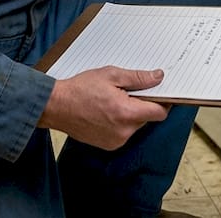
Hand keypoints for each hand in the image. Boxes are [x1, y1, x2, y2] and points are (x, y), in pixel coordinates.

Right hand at [38, 66, 170, 149]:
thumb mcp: (111, 75)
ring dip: (130, 113)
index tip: (161, 93)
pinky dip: (120, 122)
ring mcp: (116, 141)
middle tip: (127, 91)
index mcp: (126, 113)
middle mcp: (124, 131)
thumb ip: (138, 78)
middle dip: (142, 104)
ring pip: (135, 125)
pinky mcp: (108, 145)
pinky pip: (123, 132)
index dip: (164, 101)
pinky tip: (106, 111)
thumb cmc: (80, 89)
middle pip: (147, 118)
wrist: (56, 106)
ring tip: (113, 100)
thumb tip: (158, 78)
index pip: (159, 113)